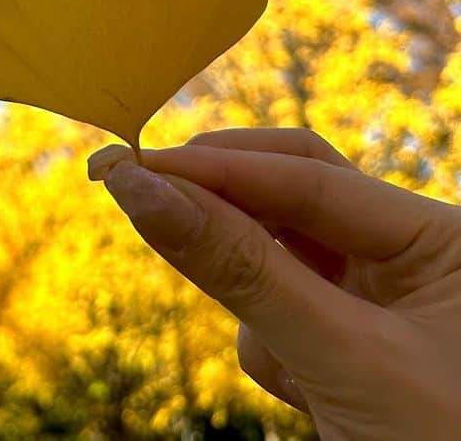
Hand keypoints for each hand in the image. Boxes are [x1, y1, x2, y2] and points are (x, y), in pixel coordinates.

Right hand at [89, 128, 460, 440]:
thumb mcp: (343, 359)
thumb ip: (242, 270)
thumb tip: (142, 190)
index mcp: (441, 237)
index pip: (310, 175)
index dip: (218, 169)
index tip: (135, 165)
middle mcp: (415, 257)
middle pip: (291, 199)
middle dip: (223, 208)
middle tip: (139, 191)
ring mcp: (384, 305)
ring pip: (278, 262)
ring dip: (254, 302)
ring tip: (291, 369)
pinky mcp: (353, 352)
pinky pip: (282, 319)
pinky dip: (272, 349)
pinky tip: (307, 399)